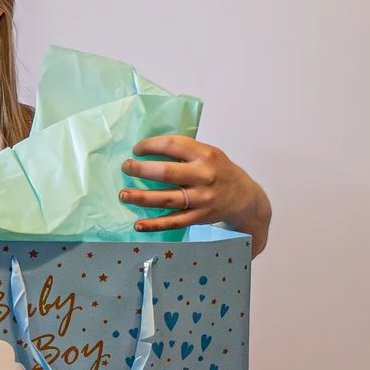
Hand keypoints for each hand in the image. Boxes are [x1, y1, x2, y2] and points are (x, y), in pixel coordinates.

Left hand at [121, 136, 271, 251]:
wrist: (245, 199)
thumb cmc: (220, 171)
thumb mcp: (210, 153)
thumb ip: (185, 151)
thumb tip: (149, 150)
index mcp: (205, 155)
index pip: (173, 145)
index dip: (150, 145)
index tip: (137, 149)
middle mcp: (204, 176)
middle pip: (166, 173)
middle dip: (141, 169)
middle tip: (126, 167)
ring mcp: (202, 199)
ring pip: (166, 199)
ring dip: (141, 197)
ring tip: (123, 194)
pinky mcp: (199, 217)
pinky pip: (174, 222)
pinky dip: (155, 225)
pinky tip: (138, 224)